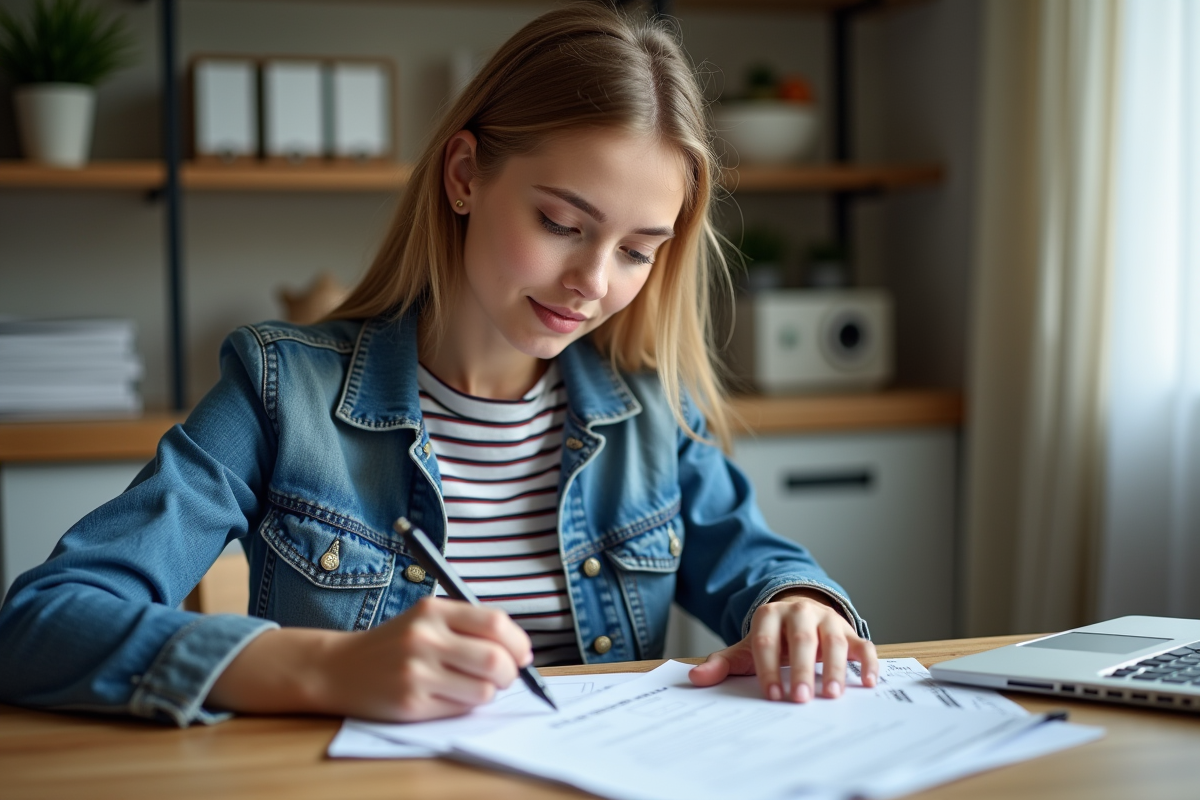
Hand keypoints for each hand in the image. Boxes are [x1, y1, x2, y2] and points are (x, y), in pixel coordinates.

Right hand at [207, 597, 532, 721]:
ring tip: (471, 686)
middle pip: (496, 660)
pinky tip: (448, 696)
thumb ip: (469, 626)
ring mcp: (417, 673)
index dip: (519, 642)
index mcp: (433, 610)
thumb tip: (519, 652)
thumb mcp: (427, 619)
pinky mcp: (411, 704)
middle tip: (505, 676)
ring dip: (488, 692)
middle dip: (511, 673)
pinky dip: (465, 705)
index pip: (496, 624)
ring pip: (484, 690)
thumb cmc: (395, 644)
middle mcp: (425, 638)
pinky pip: (461, 709)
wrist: (340, 668)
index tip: (522, 655)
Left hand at [687, 588, 876, 701]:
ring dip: (835, 668)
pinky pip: (863, 644)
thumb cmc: (773, 639)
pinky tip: (867, 684)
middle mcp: (800, 612)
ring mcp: (827, 620)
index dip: (769, 668)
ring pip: (834, 641)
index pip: (767, 642)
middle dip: (801, 669)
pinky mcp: (849, 631)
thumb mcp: (747, 649)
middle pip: (802, 639)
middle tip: (801, 699)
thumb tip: (695, 679)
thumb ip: (723, 664)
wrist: (799, 615)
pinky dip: (867, 663)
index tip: (772, 695)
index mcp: (770, 615)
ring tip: (832, 695)